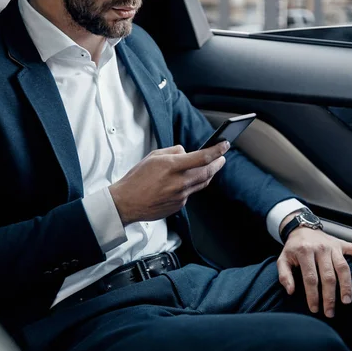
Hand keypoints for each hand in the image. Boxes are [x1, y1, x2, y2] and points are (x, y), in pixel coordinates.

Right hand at [109, 142, 228, 224]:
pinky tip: (187, 181)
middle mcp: (179, 182)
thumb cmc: (137, 179)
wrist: (126, 203)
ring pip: (202, 183)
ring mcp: (180, 196)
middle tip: (222, 157)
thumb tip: (186, 152)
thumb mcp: (153, 157)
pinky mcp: (179, 205)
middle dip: (218, 163)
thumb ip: (173, 152)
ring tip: (212, 166)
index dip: (217, 150)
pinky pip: (190, 193)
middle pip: (207, 172)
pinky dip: (191, 185)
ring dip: (208, 174)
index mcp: (172, 166)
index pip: (202, 157)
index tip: (225, 145)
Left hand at [277, 226, 351, 317]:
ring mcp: (333, 246)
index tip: (315, 309)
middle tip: (330, 312)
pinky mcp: (342, 244)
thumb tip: (290, 291)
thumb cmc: (293, 248)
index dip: (313, 295)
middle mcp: (321, 248)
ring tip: (347, 301)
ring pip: (343, 267)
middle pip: (328, 276)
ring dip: (346, 285)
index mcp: (305, 252)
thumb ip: (284, 275)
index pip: (310, 277)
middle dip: (330, 296)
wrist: (302, 229)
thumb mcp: (282, 259)